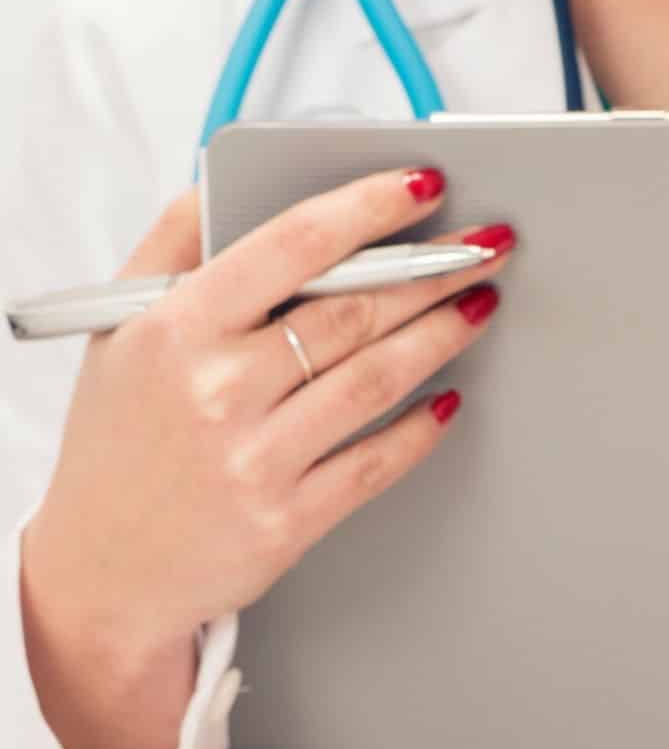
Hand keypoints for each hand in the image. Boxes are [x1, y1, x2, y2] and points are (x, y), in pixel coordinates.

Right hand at [23, 170, 514, 663]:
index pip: (293, 245)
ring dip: (440, 336)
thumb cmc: (117, 443)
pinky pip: (373, 464)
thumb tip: (223, 179)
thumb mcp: (117, 328)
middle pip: (353, 311)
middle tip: (483, 245)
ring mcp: (256, 460)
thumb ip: (169, 244)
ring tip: (478, 305)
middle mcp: (219, 389)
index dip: (369, 209)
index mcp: (178, 327)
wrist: (105, 569)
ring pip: (374, 380)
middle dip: (432, 271)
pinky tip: (448, 400)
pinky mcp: (287, 520)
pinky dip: (419, 430)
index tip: (422, 187)